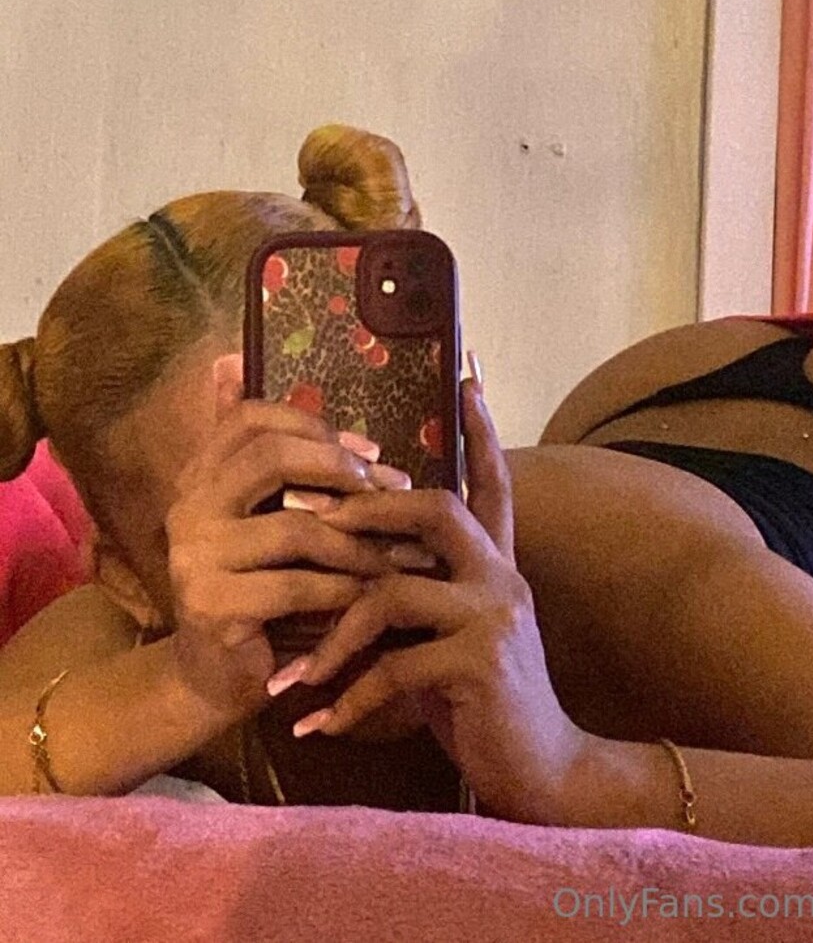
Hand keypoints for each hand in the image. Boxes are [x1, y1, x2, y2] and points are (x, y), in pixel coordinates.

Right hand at [163, 355, 421, 727]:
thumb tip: (232, 359)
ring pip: (295, 527)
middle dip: (342, 469)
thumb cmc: (259, 588)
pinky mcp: (213, 607)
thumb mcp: (266, 517)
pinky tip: (372, 593)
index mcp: (200, 475)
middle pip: (271, 457)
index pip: (253, 419)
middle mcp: (187, 507)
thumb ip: (269, 455)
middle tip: (392, 490)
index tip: (371, 449)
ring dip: (359, 540)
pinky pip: (296, 584)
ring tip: (400, 551)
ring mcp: (195, 557)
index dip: (315, 425)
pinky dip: (343, 586)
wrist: (217, 680)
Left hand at [268, 376, 587, 823]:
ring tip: (295, 674)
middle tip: (314, 520)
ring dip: (333, 635)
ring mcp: (495, 617)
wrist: (541, 774)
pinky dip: (347, 698)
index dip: (482, 433)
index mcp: (496, 565)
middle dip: (369, 511)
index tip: (469, 378)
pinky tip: (316, 725)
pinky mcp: (479, 664)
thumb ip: (420, 599)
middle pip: (437, 510)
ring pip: (394, 591)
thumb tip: (355, 569)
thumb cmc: (482, 705)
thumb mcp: (450, 640)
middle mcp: (502, 578)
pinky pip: (393, 666)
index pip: (493, 484)